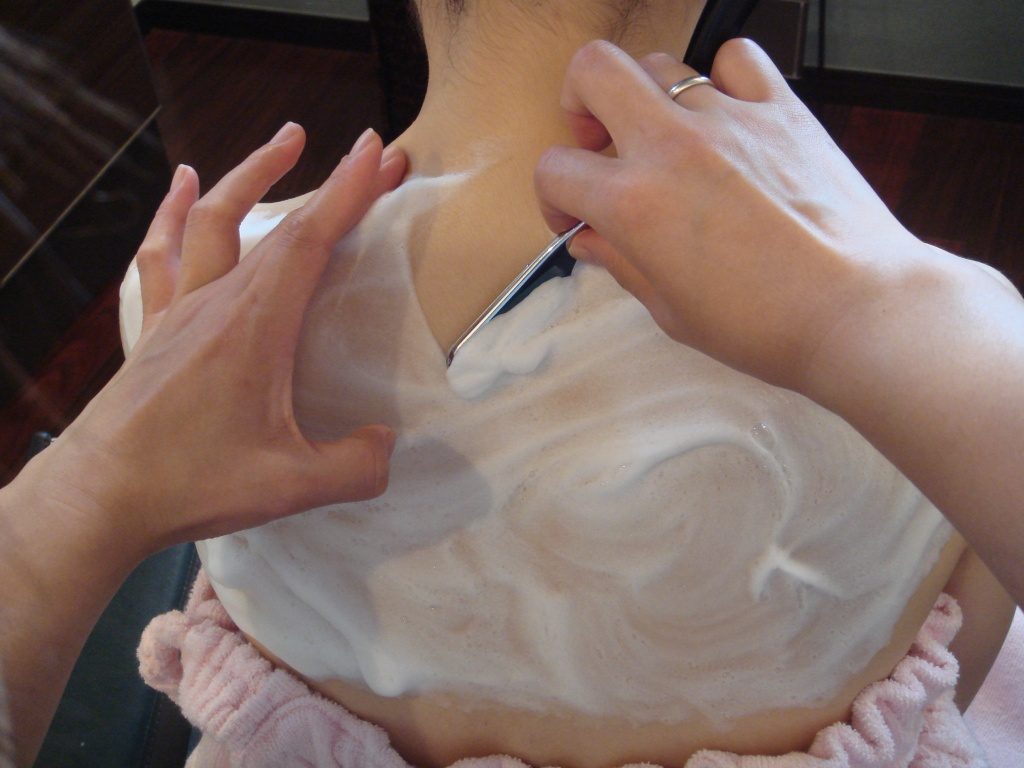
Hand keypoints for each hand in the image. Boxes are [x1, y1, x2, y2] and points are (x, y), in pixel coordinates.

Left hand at [30, 123, 406, 556]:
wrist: (99, 496)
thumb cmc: (191, 482)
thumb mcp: (291, 486)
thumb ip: (355, 466)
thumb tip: (387, 445)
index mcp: (255, 326)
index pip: (309, 241)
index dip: (348, 192)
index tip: (377, 150)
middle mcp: (216, 303)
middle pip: (277, 223)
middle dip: (328, 181)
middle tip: (369, 150)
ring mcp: (179, 311)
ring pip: (212, 220)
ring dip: (250, 175)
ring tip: (282, 142)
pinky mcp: (154, 329)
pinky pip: (164, 255)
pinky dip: (175, 214)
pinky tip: (182, 190)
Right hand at [534, 39, 924, 391]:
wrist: (856, 311)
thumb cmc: (766, 325)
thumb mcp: (671, 310)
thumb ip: (621, 264)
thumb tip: (590, 240)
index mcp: (634, 203)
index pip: (556, 170)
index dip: (553, 196)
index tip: (575, 217)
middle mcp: (673, 146)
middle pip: (593, 72)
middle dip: (580, 103)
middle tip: (599, 141)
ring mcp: (730, 119)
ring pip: (660, 63)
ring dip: (647, 97)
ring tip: (667, 138)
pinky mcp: (781, 111)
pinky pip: (738, 58)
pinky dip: (723, 77)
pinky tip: (729, 114)